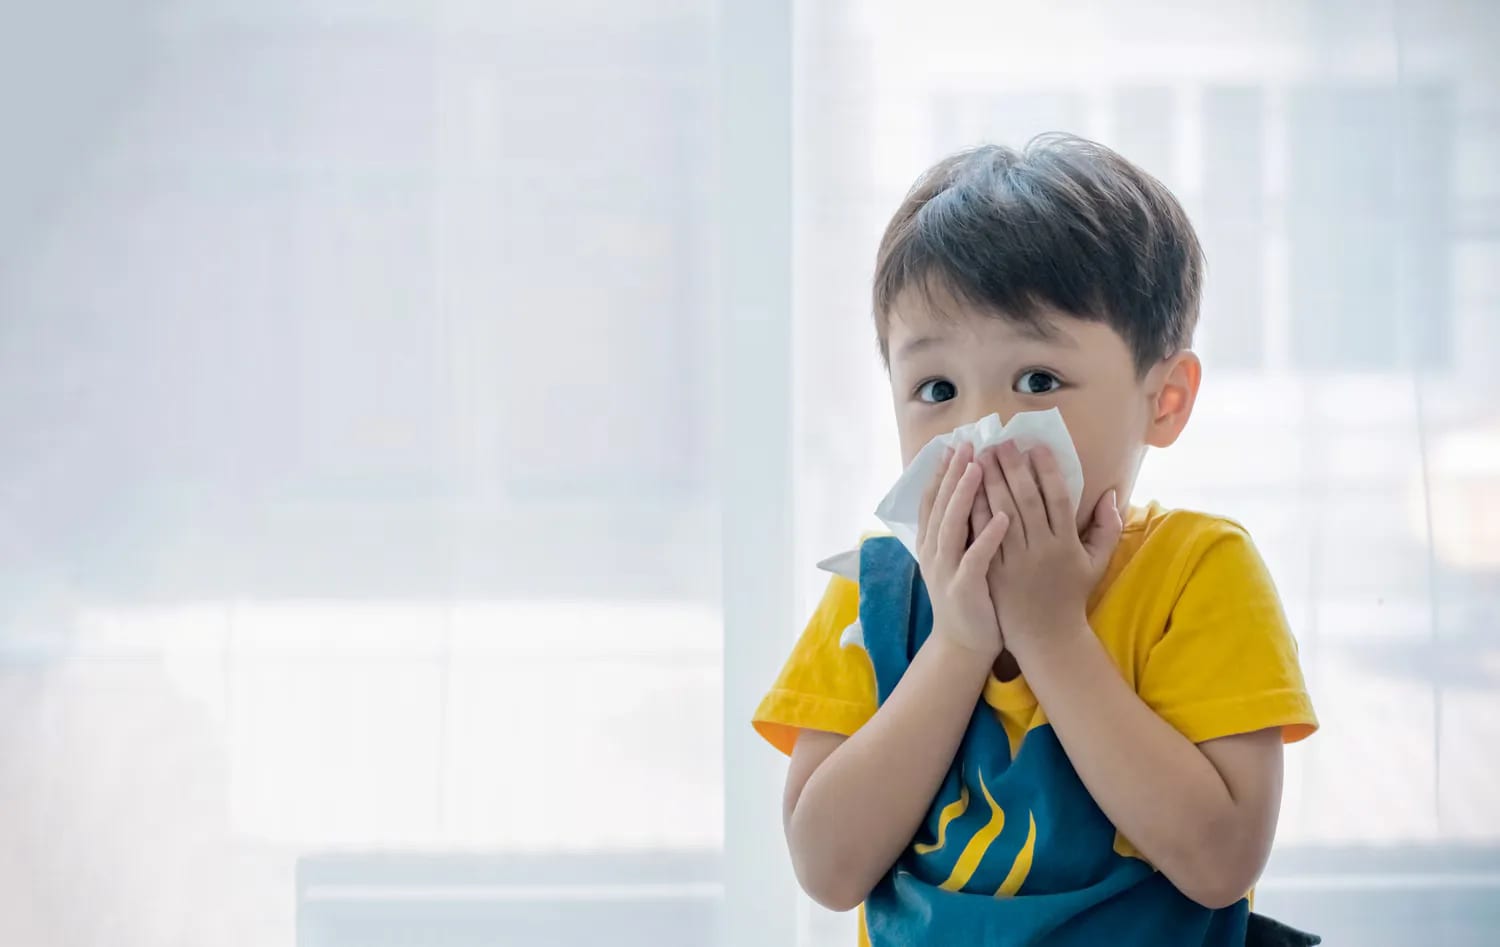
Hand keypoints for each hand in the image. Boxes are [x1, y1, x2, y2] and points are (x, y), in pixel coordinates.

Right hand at [916, 441, 1010, 659]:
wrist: (964, 644)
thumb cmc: (970, 598)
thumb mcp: (956, 559)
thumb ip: (960, 529)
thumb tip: (972, 494)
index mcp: (932, 544)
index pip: (933, 501)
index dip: (942, 473)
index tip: (954, 446)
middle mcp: (934, 553)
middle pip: (940, 505)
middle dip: (953, 473)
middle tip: (966, 445)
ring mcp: (946, 570)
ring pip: (952, 525)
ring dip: (965, 495)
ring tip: (979, 468)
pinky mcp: (965, 588)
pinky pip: (976, 558)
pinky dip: (988, 536)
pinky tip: (1002, 517)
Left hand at [976, 441, 1122, 661]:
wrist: (1047, 638)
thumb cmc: (1071, 597)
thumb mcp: (1096, 564)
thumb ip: (1108, 529)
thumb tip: (1112, 494)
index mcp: (1066, 543)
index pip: (1057, 497)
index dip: (1046, 470)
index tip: (1035, 447)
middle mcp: (1041, 548)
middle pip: (1026, 499)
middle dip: (1012, 468)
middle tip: (1000, 442)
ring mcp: (1016, 560)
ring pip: (1002, 513)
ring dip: (990, 482)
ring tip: (980, 457)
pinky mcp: (995, 571)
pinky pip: (984, 536)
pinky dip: (976, 512)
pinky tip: (966, 491)